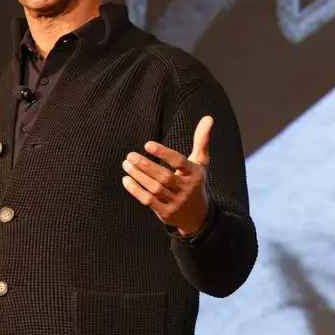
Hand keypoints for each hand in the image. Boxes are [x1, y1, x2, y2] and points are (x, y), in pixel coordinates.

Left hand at [121, 115, 213, 235]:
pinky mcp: (166, 213)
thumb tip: (208, 117)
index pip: (179, 162)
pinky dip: (136, 191)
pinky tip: (126, 180)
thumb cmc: (196, 182)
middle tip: (130, 155)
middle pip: (164, 176)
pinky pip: (149, 201)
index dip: (164, 153)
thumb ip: (202, 140)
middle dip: (146, 165)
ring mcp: (176, 202)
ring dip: (138, 176)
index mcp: (194, 174)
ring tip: (126, 164)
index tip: (147, 144)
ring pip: (155, 188)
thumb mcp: (201, 162)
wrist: (198, 216)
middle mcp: (186, 188)